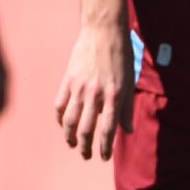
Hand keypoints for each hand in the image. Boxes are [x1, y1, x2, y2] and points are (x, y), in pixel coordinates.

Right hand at [56, 22, 131, 159]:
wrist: (104, 31)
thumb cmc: (121, 56)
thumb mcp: (130, 82)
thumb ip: (127, 108)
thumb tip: (128, 130)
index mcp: (114, 96)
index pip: (107, 130)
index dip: (105, 148)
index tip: (103, 157)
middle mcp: (96, 94)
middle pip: (86, 129)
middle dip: (86, 147)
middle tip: (86, 155)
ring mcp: (79, 87)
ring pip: (70, 121)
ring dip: (70, 137)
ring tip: (73, 145)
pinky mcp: (68, 80)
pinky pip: (60, 105)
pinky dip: (59, 118)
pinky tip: (63, 125)